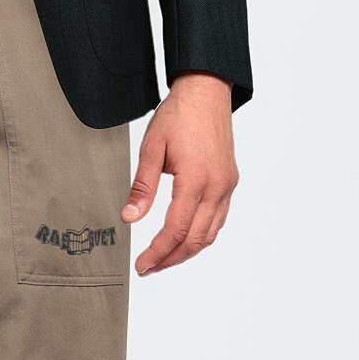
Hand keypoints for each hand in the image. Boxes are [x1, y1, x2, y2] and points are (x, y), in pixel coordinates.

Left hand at [121, 73, 238, 275]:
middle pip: (195, 239)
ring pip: (209, 234)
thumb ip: (142, 187)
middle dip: (170, 259)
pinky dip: (201, 235)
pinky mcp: (229, 181)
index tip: (142, 265)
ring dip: (186, 250)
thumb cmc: (179, 115)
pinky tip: (184, 238)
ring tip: (163, 258)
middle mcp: (217, 187)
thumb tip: (130, 217)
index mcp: (196, 180)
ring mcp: (226, 186)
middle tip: (148, 268)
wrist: (206, 92)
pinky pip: (218, 219)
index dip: (157, 252)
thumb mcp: (152, 148)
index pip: (175, 230)